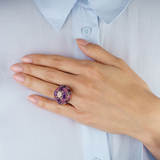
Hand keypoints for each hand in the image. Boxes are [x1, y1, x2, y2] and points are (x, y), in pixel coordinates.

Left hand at [10, 39, 159, 145]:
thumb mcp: (118, 64)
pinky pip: (59, 109)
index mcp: (91, 70)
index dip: (41, 59)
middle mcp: (83, 84)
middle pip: (51, 75)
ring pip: (51, 90)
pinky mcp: (82, 116)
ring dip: (32, 83)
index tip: (28, 58)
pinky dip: (44, 104)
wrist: (141, 113)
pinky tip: (32, 99)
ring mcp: (81, 101)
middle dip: (31, 70)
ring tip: (18, 79)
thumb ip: (97, 51)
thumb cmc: (132, 88)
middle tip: (16, 67)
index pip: (59, 62)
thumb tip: (80, 42)